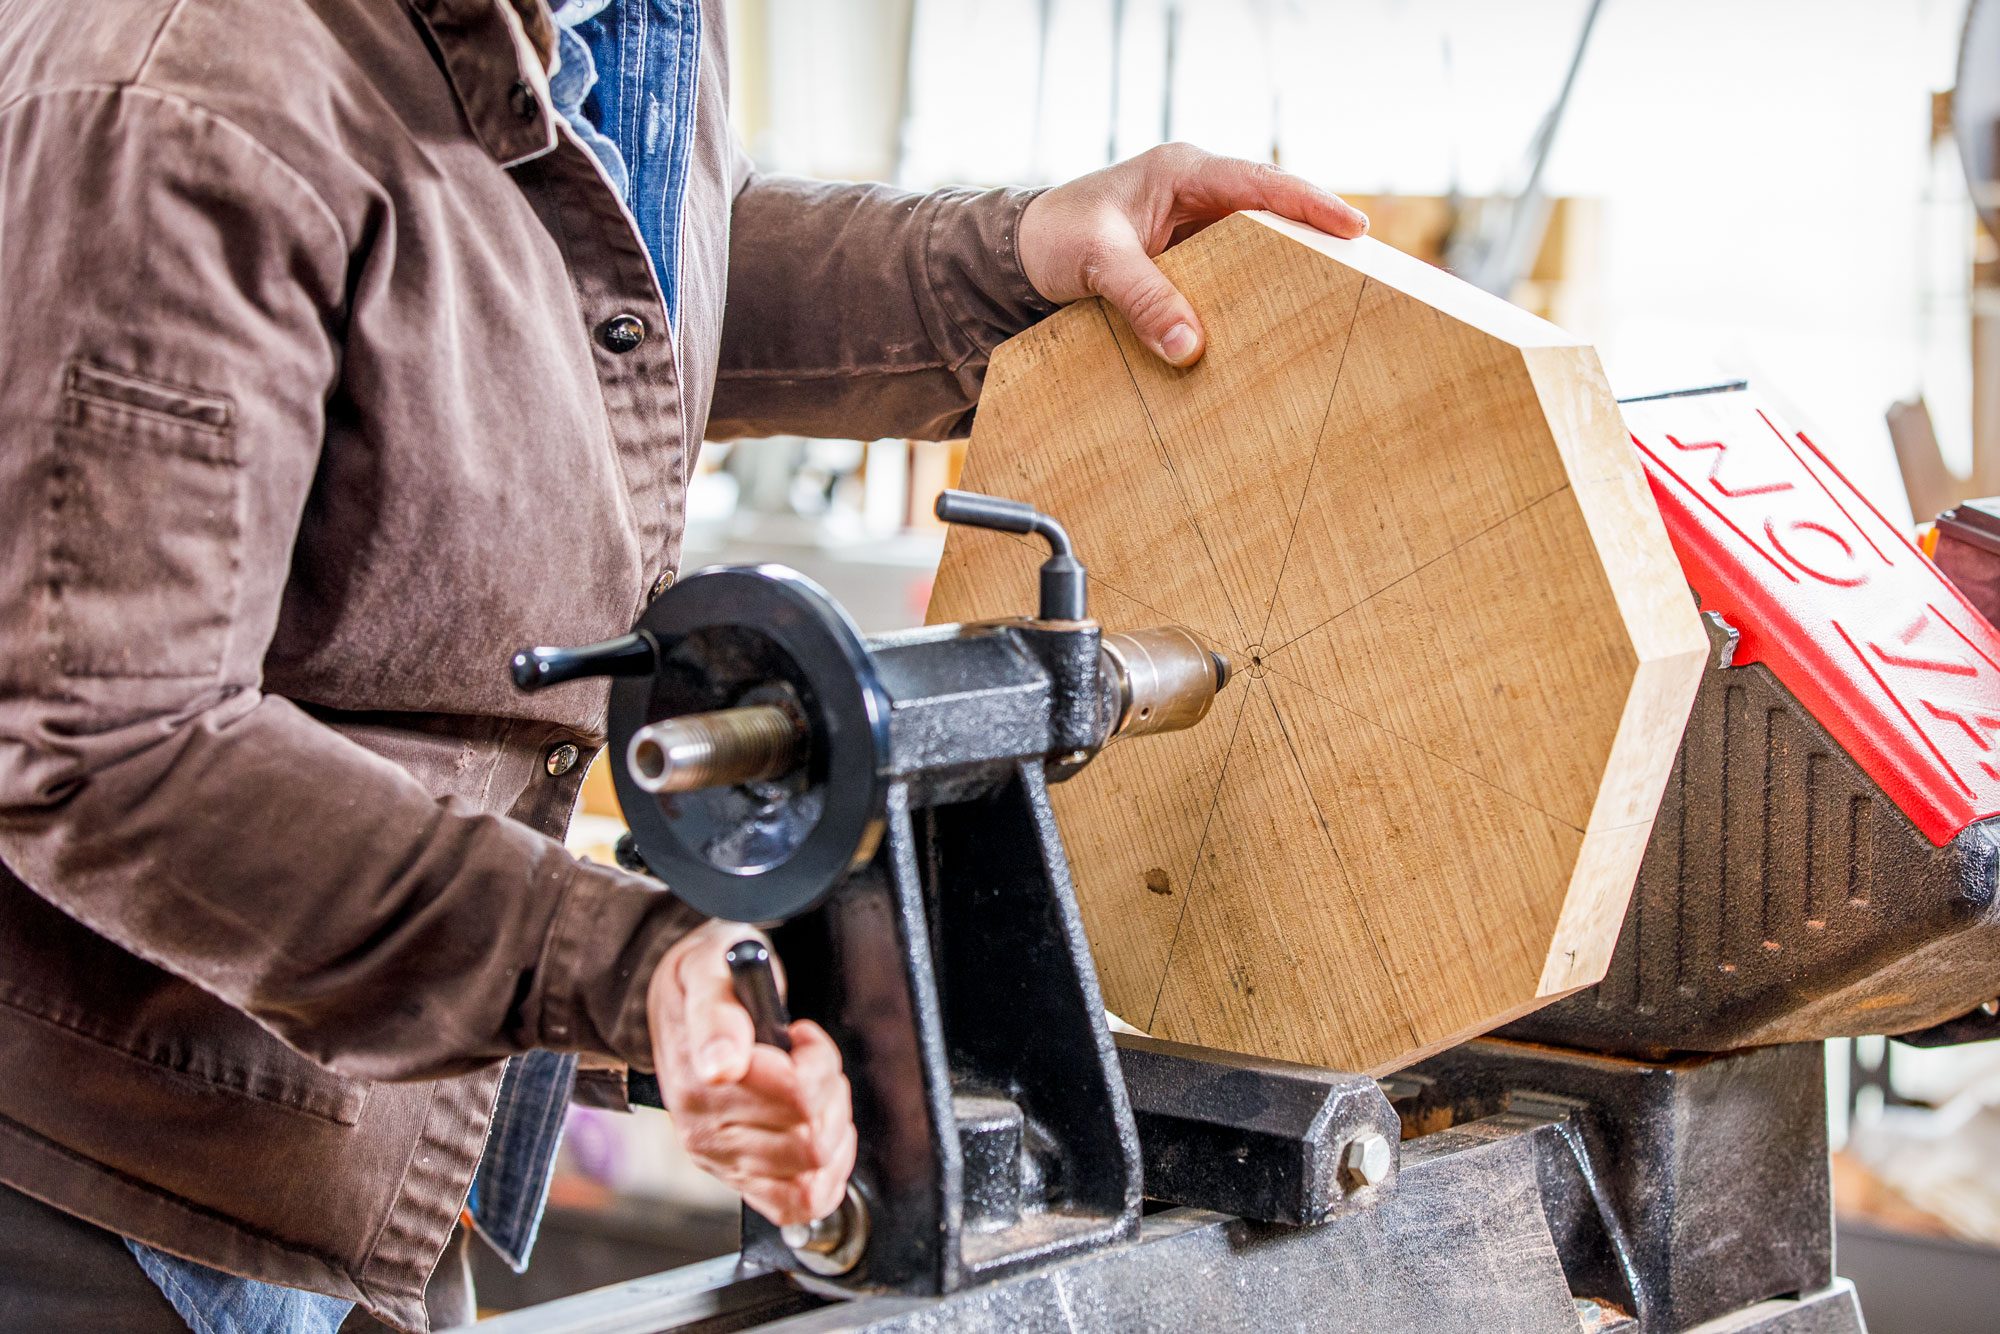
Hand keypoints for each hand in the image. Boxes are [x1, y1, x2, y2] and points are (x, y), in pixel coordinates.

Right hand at [648, 921, 855, 1224]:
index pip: (796, 1095)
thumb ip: (716, 1013)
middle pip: (812, 1138)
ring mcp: (721, 1161)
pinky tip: (820, 1131)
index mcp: (699, 1082)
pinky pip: (800, 1204)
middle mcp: (704, 1131)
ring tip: (811, 1089)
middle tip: (810, 1059)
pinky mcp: (738, 1179)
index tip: (801, 1034)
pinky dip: (828, 1174)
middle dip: (829, 1090)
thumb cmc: (707, 980)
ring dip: (832, 1125)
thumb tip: (722, 1065)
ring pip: (814, 1170)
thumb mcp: (709, 969)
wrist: (680, 1004)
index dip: (817, 1059)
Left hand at [1018, 143, 1367, 366]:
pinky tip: (1282, 327)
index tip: (1353, 227)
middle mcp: (1197, 194)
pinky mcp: (1189, 263)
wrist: (1019, 255)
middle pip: (1272, 214)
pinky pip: (1233, 279)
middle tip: (1369, 270)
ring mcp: (1196, 229)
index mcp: (1182, 171)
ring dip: (1290, 274)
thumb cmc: (1054, 238)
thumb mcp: (1097, 263)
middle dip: (1317, 237)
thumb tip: (1191, 348)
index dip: (1310, 204)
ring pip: (1258, 248)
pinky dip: (1255, 299)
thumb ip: (1142, 299)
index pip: (1259, 184)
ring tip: (1342, 300)